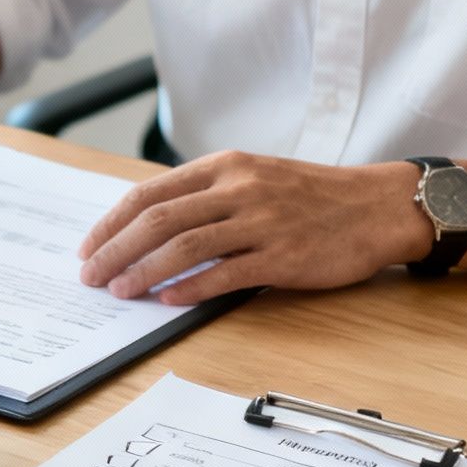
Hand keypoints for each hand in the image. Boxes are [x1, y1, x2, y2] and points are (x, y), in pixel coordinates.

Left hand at [77, 152, 430, 304]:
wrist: (378, 206)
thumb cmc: (311, 196)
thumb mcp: (253, 176)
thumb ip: (205, 195)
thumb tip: (148, 226)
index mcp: (224, 166)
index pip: (150, 193)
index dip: (111, 223)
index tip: (89, 247)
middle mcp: (239, 189)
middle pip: (158, 220)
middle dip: (115, 250)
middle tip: (91, 275)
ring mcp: (262, 222)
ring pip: (185, 247)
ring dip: (143, 272)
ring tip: (119, 291)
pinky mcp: (283, 256)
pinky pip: (225, 274)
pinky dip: (190, 288)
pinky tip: (167, 300)